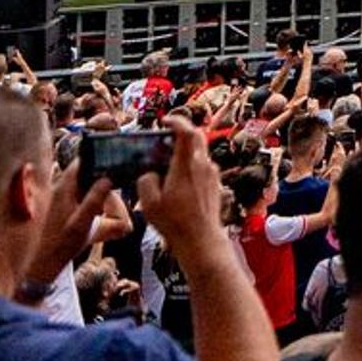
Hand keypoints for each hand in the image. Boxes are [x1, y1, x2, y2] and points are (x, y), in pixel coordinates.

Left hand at [19, 167, 115, 297]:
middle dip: (108, 189)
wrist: (44, 264)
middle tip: (119, 209)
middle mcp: (63, 189)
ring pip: (91, 190)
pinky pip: (87, 201)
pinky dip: (98, 207)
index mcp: (64, 188)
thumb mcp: (81, 224)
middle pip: (91, 177)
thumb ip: (94, 200)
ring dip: (105, 201)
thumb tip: (108, 178)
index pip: (83, 161)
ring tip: (116, 221)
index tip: (117, 167)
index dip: (100, 160)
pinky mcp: (67, 209)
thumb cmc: (61, 245)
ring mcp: (64, 199)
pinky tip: (106, 223)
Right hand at [142, 117, 228, 254]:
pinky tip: (180, 180)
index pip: (187, 132)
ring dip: (187, 150)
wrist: (201, 240)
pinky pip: (203, 167)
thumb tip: (150, 174)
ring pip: (201, 152)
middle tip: (167, 136)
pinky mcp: (215, 185)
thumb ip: (146, 182)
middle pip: (197, 137)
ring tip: (169, 162)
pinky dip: (192, 165)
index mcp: (187, 165)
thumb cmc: (175, 223)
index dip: (177, 121)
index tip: (166, 121)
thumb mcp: (149, 203)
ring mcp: (212, 175)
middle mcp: (203, 165)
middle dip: (183, 132)